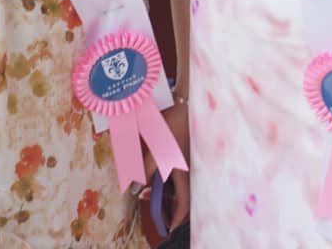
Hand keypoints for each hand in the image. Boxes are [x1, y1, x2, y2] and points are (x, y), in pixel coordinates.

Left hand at [140, 100, 190, 229]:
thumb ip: (146, 167)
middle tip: (169, 216)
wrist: (188, 104)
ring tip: (165, 198)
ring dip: (177, 194)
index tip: (169, 227)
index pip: (183, 203)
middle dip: (178, 209)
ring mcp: (193, 161)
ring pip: (187, 185)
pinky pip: (187, 174)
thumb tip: (138, 186)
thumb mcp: (155, 147)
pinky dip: (178, 180)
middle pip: (187, 197)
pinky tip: (168, 174)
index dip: (176, 218)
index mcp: (182, 171)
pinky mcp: (192, 153)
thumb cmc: (172, 124)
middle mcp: (191, 170)